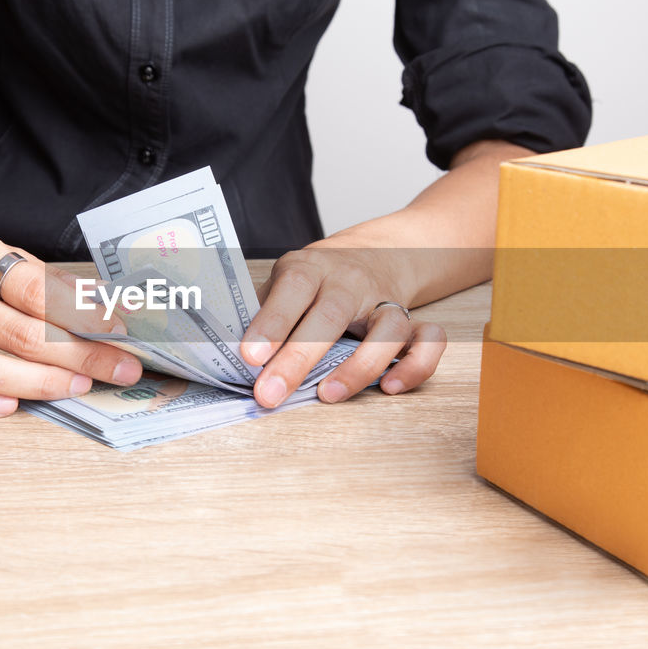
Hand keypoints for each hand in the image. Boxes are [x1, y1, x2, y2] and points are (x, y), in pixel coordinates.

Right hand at [0, 221, 142, 420]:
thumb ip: (42, 280)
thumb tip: (106, 312)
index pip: (33, 289)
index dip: (82, 314)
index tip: (119, 329)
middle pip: (17, 335)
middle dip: (78, 356)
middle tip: (118, 368)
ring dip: (41, 384)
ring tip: (79, 384)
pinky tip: (12, 405)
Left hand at [238, 246, 446, 407]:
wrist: (377, 252)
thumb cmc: (314, 281)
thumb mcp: (282, 283)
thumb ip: (259, 314)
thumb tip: (218, 356)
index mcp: (308, 270)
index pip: (289, 290)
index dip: (270, 323)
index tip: (248, 356)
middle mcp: (349, 282)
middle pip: (329, 316)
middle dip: (297, 359)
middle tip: (269, 395)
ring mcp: (385, 300)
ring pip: (387, 329)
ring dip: (358, 366)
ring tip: (327, 396)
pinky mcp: (413, 320)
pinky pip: (429, 340)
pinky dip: (416, 365)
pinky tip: (390, 388)